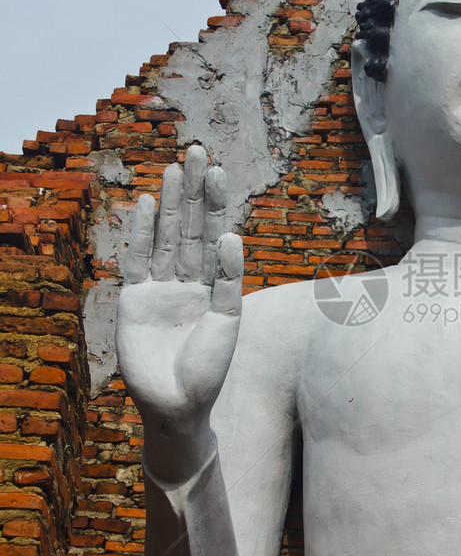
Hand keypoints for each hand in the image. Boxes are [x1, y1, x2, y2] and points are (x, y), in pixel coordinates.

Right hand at [117, 145, 243, 470]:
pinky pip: (138, 259)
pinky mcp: (134, 299)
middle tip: (195, 151)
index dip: (215, 202)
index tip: (218, 169)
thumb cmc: (208, 369)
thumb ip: (228, 279)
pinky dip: (141, 232)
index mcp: (213, 285)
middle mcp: (186, 281)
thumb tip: (230, 235)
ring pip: (165, 237)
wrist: (177, 404)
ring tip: (173, 168)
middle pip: (189, 226)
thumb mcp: (227, 321)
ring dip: (169, 203)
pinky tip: (147, 203)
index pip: (214, 233)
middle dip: (192, 191)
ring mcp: (159, 288)